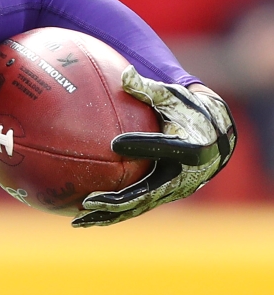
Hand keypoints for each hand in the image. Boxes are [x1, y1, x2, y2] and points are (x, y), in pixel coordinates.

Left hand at [73, 70, 235, 226]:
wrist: (217, 137)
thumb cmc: (189, 112)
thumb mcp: (173, 97)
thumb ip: (148, 89)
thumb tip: (124, 73)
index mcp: (191, 147)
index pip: (164, 147)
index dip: (142, 145)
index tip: (115, 143)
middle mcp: (183, 175)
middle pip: (147, 193)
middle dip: (117, 201)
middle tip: (87, 201)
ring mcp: (174, 190)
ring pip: (139, 207)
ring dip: (109, 216)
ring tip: (78, 221)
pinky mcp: (164, 196)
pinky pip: (136, 207)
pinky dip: (112, 214)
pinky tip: (83, 217)